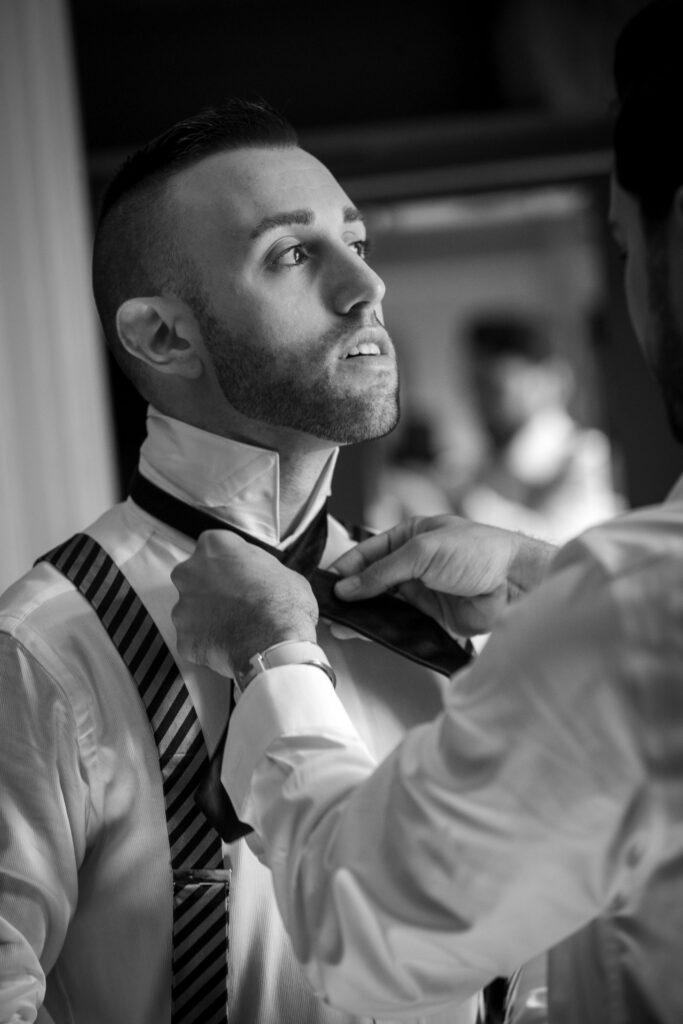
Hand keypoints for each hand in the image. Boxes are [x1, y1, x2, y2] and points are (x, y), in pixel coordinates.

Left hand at [171, 531, 317, 677]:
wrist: (276, 645)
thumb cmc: (285, 605)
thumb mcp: (284, 572)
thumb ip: (260, 569)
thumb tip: (260, 578)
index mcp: (215, 546)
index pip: (215, 548)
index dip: (229, 564)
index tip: (240, 576)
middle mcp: (190, 571)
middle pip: (195, 577)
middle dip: (210, 589)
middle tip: (235, 603)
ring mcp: (182, 606)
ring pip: (191, 610)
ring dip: (207, 618)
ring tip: (234, 629)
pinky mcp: (182, 637)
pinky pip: (193, 639)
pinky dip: (207, 644)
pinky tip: (229, 647)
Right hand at [330, 516, 555, 636]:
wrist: (515, 583)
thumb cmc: (477, 552)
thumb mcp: (423, 552)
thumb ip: (383, 571)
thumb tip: (349, 587)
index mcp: (410, 536)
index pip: (368, 552)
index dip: (347, 567)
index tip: (327, 584)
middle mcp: (413, 564)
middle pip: (372, 580)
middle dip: (351, 594)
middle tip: (328, 608)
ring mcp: (422, 591)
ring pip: (383, 604)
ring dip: (363, 614)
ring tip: (340, 625)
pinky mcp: (432, 617)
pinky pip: (400, 624)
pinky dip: (383, 630)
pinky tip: (365, 634)